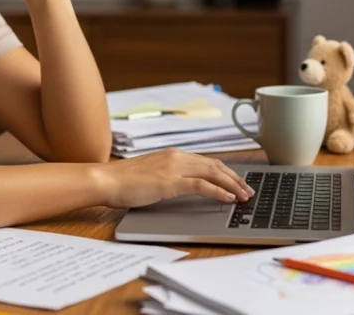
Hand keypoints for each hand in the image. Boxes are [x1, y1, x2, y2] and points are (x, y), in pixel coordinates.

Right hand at [91, 148, 254, 208]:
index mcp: (172, 154)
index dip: (226, 171)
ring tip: (244, 195)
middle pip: (215, 165)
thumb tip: (184, 186)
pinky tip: (228, 198)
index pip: (207, 161)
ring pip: (213, 173)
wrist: (106, 180)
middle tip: (248, 190)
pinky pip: (201, 185)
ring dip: (232, 184)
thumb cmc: (123, 181)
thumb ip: (169, 176)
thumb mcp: (151, 175)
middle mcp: (176, 157)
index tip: (237, 181)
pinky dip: (218, 191)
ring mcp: (174, 168)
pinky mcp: (170, 182)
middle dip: (235, 178)